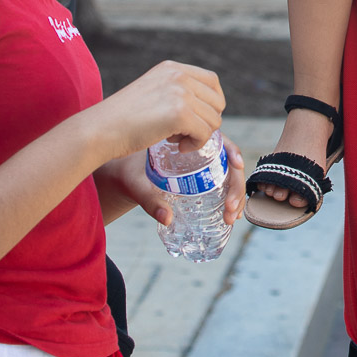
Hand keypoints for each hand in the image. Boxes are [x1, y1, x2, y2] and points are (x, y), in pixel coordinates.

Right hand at [89, 61, 224, 161]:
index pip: (212, 81)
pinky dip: (195, 145)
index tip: (197, 119)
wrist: (99, 130)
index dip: (211, 103)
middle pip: (217, 101)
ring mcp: (180, 92)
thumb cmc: (122, 119)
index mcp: (172, 68)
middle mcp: (178, 75)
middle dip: (206, 122)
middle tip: (183, 133)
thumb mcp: (151, 91)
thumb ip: (174, 91)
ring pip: (214, 119)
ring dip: (199, 135)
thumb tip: (205, 106)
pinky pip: (205, 133)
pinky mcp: (179, 113)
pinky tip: (177, 147)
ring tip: (176, 139)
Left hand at [104, 136, 246, 227]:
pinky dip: (228, 196)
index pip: (218, 139)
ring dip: (236, 194)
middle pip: (228, 161)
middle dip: (236, 185)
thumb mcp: (136, 183)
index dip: (232, 153)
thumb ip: (149, 200)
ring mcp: (200, 163)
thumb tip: (167, 218)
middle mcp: (196, 149)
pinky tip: (229, 214)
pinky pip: (220, 181)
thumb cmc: (127, 171)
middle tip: (230, 210)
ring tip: (231, 217)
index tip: (237, 168)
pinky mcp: (198, 175)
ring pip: (227, 173)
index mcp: (185, 138)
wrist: (119, 174)